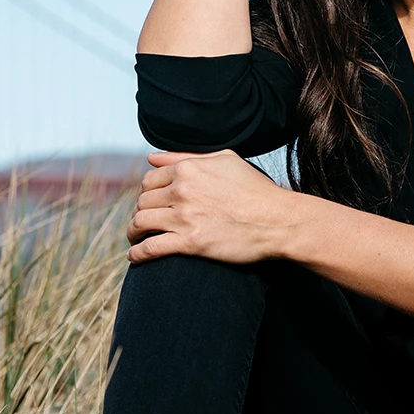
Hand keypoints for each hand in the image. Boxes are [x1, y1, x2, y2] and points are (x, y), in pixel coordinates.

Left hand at [126, 150, 293, 264]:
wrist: (278, 220)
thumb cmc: (256, 190)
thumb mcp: (226, 160)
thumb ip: (187, 156)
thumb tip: (153, 157)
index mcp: (188, 168)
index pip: (149, 180)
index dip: (148, 193)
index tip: (152, 203)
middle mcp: (182, 190)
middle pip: (142, 201)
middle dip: (141, 212)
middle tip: (145, 223)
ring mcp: (185, 216)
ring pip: (140, 223)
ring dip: (134, 233)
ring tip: (137, 239)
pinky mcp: (190, 242)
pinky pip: (150, 248)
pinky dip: (137, 254)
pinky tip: (136, 256)